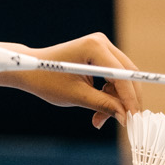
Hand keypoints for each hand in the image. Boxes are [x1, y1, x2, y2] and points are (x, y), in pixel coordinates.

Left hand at [5, 32, 138, 128]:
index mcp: (94, 47)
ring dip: (115, 101)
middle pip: (127, 75)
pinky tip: (98, 111)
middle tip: (122, 122)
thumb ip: (102, 104)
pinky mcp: (101, 56)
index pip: (121, 74)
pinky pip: (115, 78)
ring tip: (98, 120)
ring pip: (122, 79)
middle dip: (125, 101)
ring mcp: (103, 48)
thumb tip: (125, 117)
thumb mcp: (76, 96)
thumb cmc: (47, 81)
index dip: (129, 98)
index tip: (133, 118)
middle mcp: (102, 42)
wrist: (31, 71)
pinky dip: (109, 95)